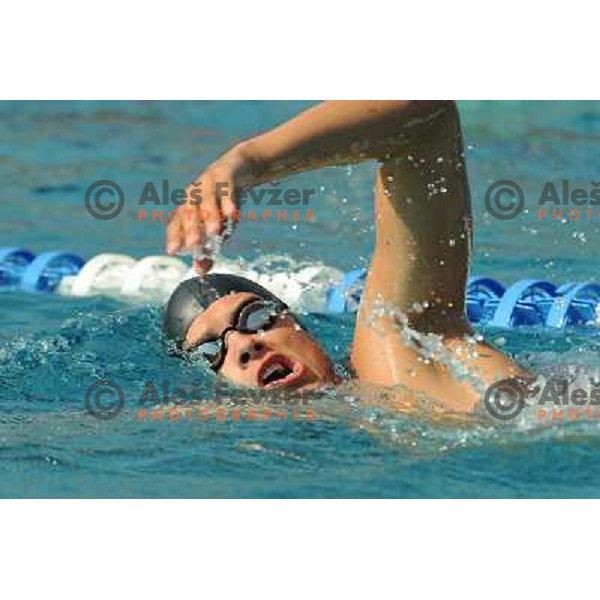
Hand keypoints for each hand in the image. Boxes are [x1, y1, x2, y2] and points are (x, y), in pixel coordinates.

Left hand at [166, 143, 257, 272]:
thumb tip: (200, 271)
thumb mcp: (217, 227)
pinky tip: (231, 212)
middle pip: (189, 212)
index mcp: (188, 208)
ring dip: (209, 215)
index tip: (173, 251)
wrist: (239, 169)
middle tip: (193, 246)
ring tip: (214, 232)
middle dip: (190, 229)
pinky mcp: (225, 175)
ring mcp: (208, 183)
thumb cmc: (223, 202)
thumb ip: (209, 247)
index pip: (177, 223)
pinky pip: (226, 189)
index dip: (174, 236)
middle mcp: (194, 195)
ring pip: (206, 200)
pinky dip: (228, 200)